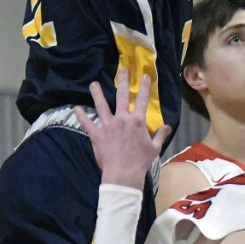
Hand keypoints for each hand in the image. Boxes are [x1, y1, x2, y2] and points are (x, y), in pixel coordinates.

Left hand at [75, 71, 169, 188]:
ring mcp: (108, 126)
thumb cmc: (141, 161)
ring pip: (101, 106)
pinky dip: (81, 115)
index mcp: (137, 121)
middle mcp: (122, 119)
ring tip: (94, 84)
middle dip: (122, 81)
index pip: (142, 99)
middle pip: (121, 96)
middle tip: (121, 70)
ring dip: (97, 93)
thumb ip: (160, 134)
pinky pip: (87, 123)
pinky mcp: (96, 134)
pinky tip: (77, 108)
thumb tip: (167, 126)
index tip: (145, 75)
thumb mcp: (155, 147)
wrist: (123, 173)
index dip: (144, 86)